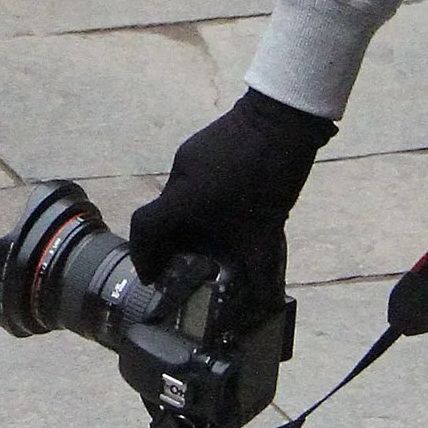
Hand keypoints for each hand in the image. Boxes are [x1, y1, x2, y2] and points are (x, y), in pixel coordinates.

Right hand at [129, 91, 331, 308]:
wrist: (285, 118)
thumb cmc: (269, 178)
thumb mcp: (265, 233)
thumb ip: (261, 274)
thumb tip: (267, 308)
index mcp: (183, 199)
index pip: (144, 229)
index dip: (143, 256)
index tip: (152, 275)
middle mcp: (178, 176)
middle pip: (161, 216)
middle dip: (169, 243)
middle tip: (185, 264)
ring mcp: (189, 155)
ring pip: (178, 197)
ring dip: (186, 219)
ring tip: (211, 237)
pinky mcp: (203, 143)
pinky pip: (192, 179)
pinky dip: (198, 199)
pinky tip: (226, 207)